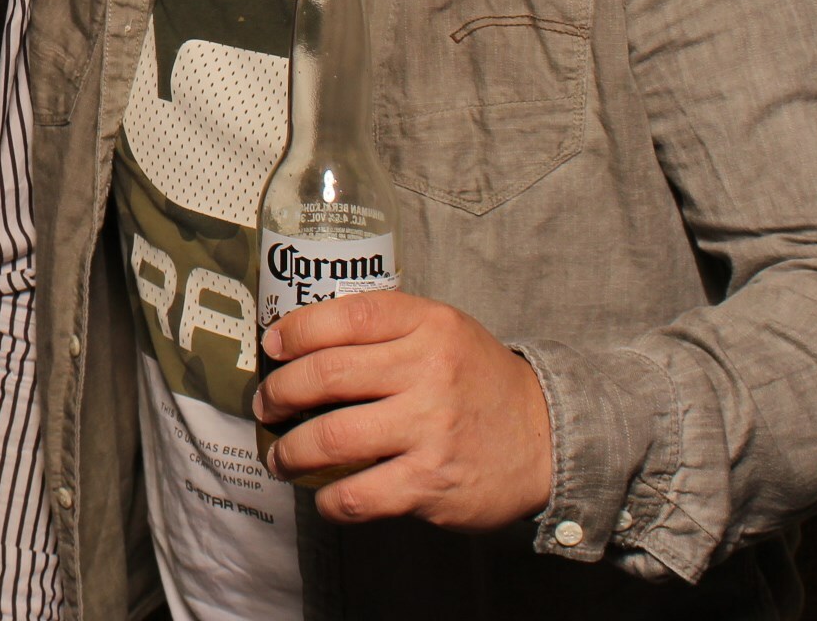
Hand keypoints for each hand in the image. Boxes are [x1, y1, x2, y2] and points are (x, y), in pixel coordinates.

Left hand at [257, 291, 552, 532]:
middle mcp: (428, 371)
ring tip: (280, 456)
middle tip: (267, 407)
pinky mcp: (431, 481)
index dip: (295, 332)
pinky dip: (329, 499)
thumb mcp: (442, 331)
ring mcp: (430, 428)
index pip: (345, 317)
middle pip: (325, 376)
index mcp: (428, 324)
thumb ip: (385, 328)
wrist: (549, 437)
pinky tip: (324, 496)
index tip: (272, 349)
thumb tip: (301, 341)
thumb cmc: (477, 381)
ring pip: (332, 438)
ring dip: (291, 450)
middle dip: (280, 394)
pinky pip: (359, 494)